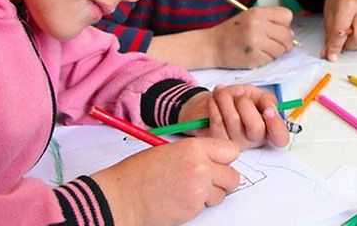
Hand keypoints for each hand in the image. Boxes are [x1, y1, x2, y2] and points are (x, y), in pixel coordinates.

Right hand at [91, 137, 239, 225]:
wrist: (123, 197)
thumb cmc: (140, 173)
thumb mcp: (170, 151)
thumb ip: (196, 154)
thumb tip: (215, 160)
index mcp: (194, 147)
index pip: (231, 150)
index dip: (225, 159)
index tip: (218, 163)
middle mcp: (201, 166)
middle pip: (233, 175)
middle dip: (222, 180)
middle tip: (207, 181)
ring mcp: (199, 188)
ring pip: (223, 193)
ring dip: (212, 194)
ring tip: (189, 190)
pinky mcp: (194, 207)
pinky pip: (208, 206)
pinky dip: (199, 205)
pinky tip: (181, 199)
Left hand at [179, 85, 289, 149]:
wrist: (210, 103)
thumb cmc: (234, 100)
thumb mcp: (254, 94)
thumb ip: (266, 99)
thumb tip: (271, 106)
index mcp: (267, 128)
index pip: (280, 137)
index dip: (277, 125)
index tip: (269, 110)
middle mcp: (253, 140)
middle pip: (256, 128)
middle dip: (245, 104)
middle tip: (239, 97)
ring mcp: (235, 144)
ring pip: (234, 121)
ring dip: (226, 99)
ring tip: (221, 92)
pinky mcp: (218, 143)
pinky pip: (218, 121)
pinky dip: (214, 105)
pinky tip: (214, 100)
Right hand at [209, 6, 294, 68]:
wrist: (212, 45)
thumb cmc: (231, 31)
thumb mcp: (249, 16)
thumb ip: (270, 20)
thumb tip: (290, 33)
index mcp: (258, 13)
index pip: (287, 16)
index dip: (285, 24)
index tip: (279, 29)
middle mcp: (258, 25)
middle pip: (287, 35)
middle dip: (285, 42)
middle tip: (274, 43)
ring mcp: (256, 42)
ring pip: (281, 49)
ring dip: (276, 52)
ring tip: (263, 49)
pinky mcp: (254, 57)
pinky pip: (272, 59)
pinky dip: (267, 59)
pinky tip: (256, 55)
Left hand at [321, 0, 356, 60]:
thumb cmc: (340, 1)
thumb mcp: (329, 15)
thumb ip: (330, 36)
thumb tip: (329, 54)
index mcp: (348, 4)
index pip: (342, 31)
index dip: (335, 46)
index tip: (332, 56)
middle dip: (348, 44)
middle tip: (342, 38)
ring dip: (356, 43)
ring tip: (350, 32)